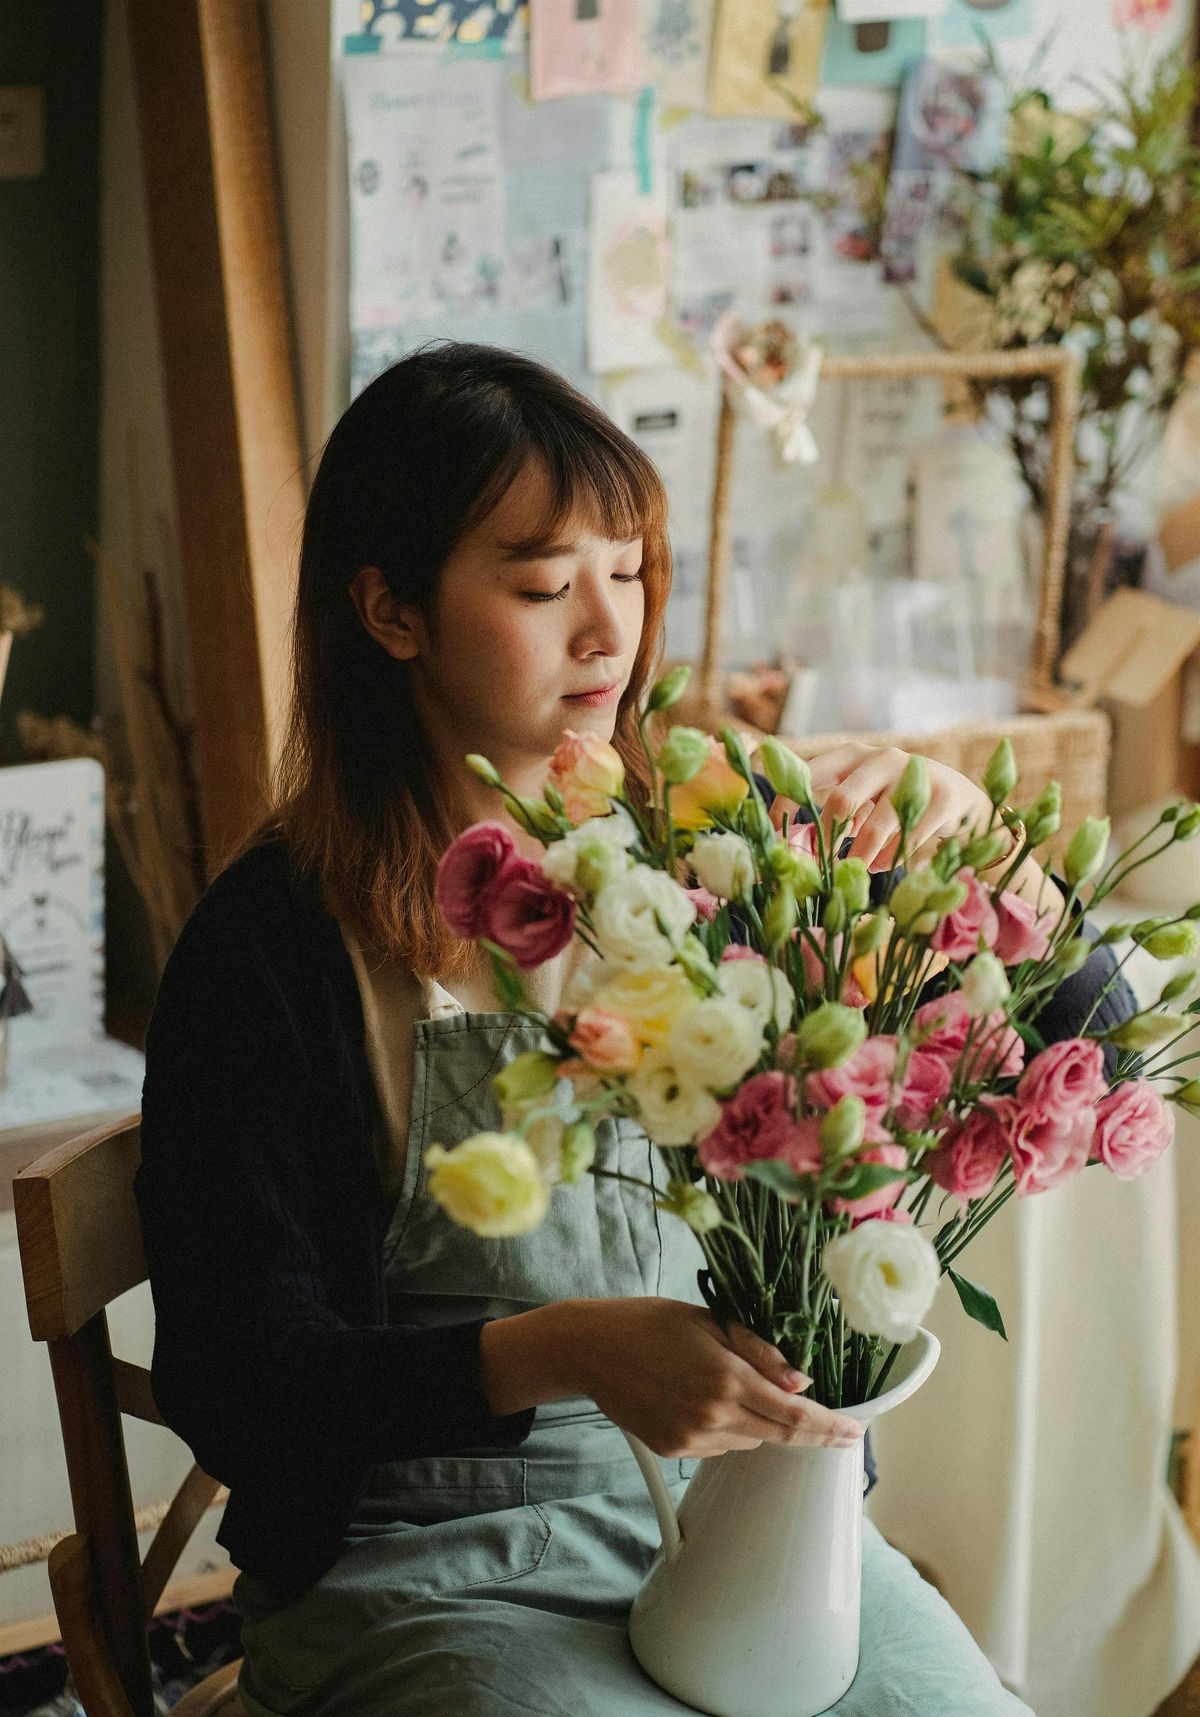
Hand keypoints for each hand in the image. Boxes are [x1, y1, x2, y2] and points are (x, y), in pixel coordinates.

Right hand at [569, 1297, 863, 1458]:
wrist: (592, 1348)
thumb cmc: (651, 1322)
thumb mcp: (710, 1321)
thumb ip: (760, 1351)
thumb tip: (802, 1380)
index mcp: (727, 1377)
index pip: (795, 1413)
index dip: (829, 1426)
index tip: (854, 1432)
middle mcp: (713, 1414)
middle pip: (781, 1436)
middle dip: (811, 1433)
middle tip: (836, 1429)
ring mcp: (692, 1437)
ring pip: (751, 1442)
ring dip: (761, 1424)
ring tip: (732, 1388)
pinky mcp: (674, 1449)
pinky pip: (720, 1447)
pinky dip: (729, 1430)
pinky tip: (702, 1402)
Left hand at [768, 741, 992, 871]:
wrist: (961, 798)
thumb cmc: (897, 800)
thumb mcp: (864, 797)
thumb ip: (836, 811)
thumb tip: (797, 845)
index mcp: (853, 754)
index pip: (808, 772)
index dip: (786, 803)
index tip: (773, 835)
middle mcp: (882, 758)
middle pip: (842, 801)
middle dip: (828, 838)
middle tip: (820, 863)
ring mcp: (914, 775)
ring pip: (875, 828)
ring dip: (860, 858)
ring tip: (855, 870)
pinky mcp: (942, 798)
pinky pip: (905, 841)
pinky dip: (889, 860)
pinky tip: (883, 864)